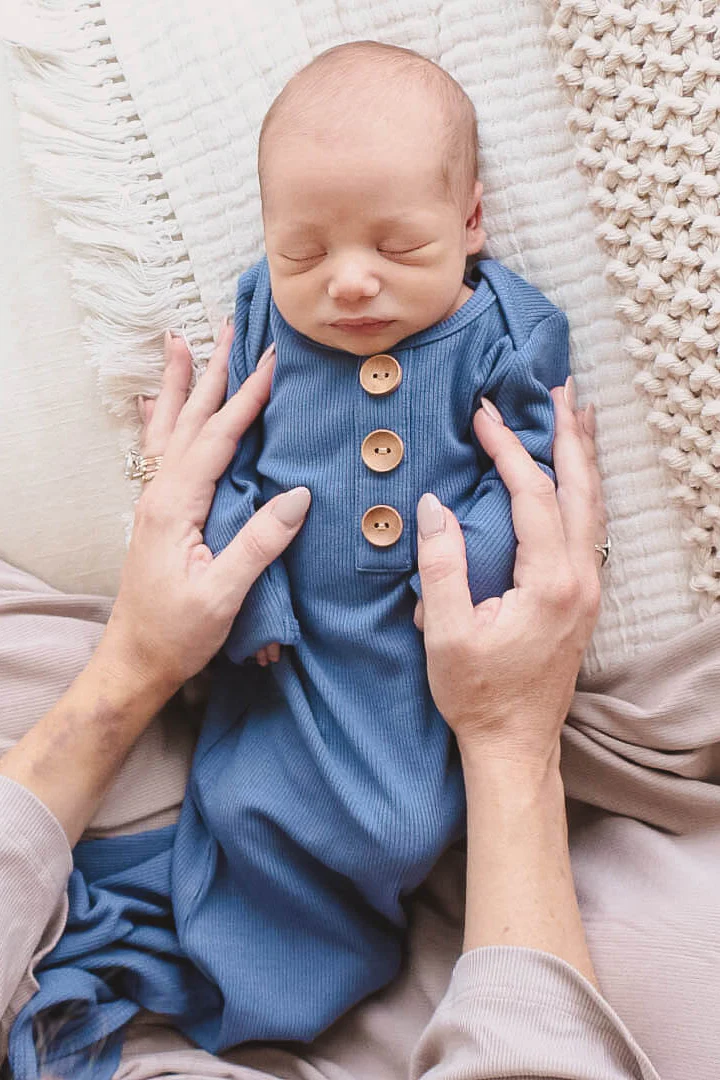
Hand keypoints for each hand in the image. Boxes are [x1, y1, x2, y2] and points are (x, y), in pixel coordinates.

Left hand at [100, 330, 309, 697]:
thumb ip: (259, 544)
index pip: (218, 437)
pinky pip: (159, 450)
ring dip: (179, 384)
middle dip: (213, 370)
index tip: (273, 360)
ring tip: (182, 342)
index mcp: (176, 506)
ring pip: (169, 428)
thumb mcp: (223, 595)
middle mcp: (159, 494)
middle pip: (190, 419)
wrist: (135, 660)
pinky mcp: (157, 513)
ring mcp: (153, 501)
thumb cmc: (178, 633)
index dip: (248, 396)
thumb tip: (297, 496)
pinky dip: (161, 418)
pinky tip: (154, 404)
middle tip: (231, 326)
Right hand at [416, 380, 602, 766]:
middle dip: (568, 436)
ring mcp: (588, 589)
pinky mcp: (583, 599)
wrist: (515, 745)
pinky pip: (589, 529)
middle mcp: (580, 579)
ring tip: (578, 417)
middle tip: (560, 391)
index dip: (508, 450)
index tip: (484, 416)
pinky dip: (583, 491)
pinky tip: (575, 479)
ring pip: (593, 507)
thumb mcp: (448, 632)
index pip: (532, 495)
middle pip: (580, 490)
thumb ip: (442, 565)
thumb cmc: (478, 695)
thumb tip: (434, 505)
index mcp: (549, 582)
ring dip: (584, 459)